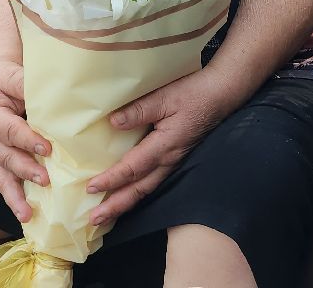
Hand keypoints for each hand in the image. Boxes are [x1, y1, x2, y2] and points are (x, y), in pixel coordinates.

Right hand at [0, 57, 48, 222]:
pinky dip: (15, 199)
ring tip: (27, 214)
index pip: (11, 130)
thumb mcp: (16, 75)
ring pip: (2, 176)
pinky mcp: (2, 160)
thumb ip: (28, 85)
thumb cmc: (8, 78)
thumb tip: (54, 94)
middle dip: (25, 170)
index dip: (27, 139)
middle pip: (6, 157)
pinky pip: (6, 182)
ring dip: (15, 195)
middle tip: (44, 179)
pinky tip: (27, 215)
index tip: (47, 148)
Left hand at [85, 68, 234, 226]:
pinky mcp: (175, 158)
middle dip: (116, 205)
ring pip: (147, 189)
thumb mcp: (165, 96)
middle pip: (140, 189)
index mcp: (164, 146)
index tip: (91, 187)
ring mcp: (173, 161)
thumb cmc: (194, 93)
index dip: (112, 179)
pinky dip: (137, 193)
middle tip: (95, 219)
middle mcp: (169, 160)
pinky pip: (153, 182)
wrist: (221, 94)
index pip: (133, 168)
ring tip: (107, 215)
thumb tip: (113, 122)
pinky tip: (127, 195)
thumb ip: (139, 110)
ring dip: (125, 204)